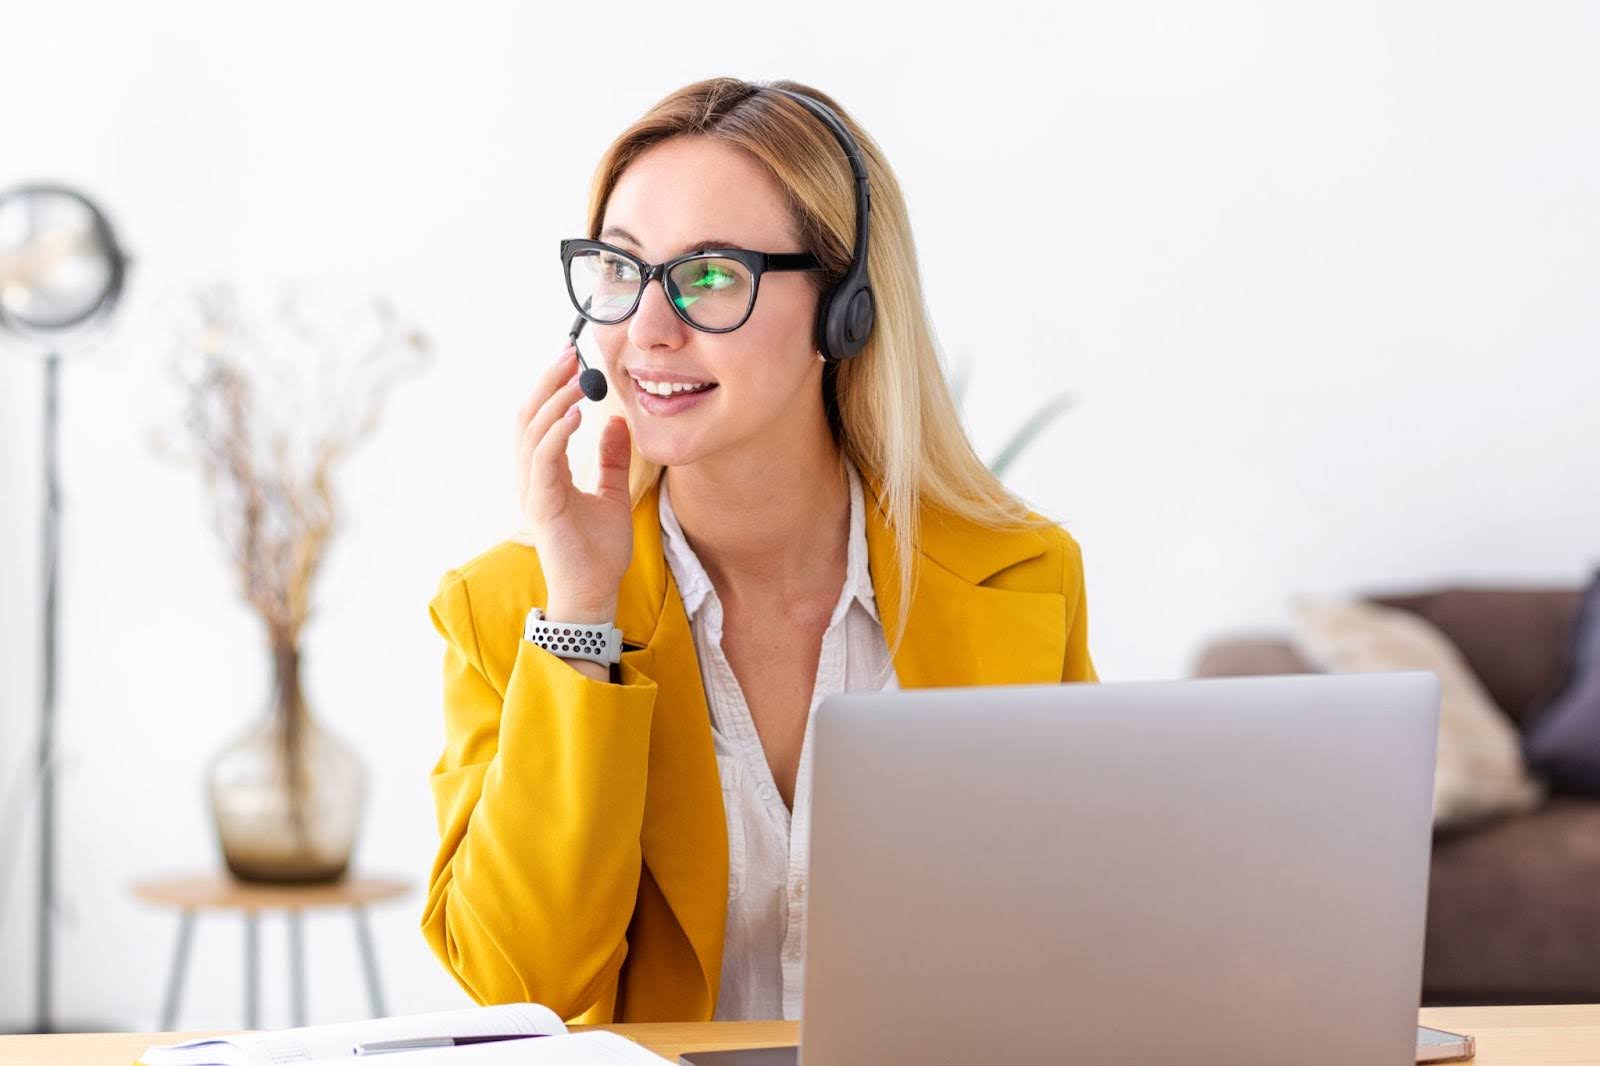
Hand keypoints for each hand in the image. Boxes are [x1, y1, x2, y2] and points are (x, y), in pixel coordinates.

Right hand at [515, 345, 633, 619]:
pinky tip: (576, 414)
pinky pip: (543, 460)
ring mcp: (532, 491)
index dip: (552, 386)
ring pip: (532, 433)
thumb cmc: (599, 550)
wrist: (595, 592)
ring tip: (579, 378)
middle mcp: (530, 478)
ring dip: (554, 400)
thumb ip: (610, 459)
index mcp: (543, 473)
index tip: (574, 358)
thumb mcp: (612, 494)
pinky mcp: (541, 506)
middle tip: (571, 352)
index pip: (539, 419)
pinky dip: (557, 434)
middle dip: (549, 382)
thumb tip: (616, 422)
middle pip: (528, 417)